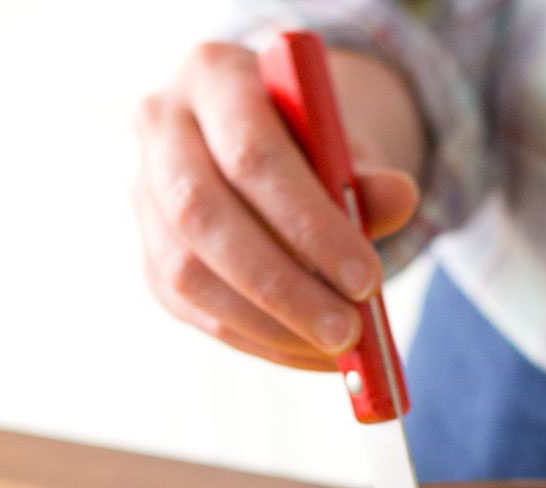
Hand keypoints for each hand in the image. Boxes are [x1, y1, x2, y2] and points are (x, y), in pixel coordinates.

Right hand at [133, 42, 422, 368]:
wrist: (267, 146)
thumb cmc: (311, 143)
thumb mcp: (346, 143)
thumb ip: (368, 174)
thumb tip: (400, 199)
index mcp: (214, 76)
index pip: (251, 154)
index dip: (309, 224)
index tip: (366, 281)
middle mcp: (161, 130)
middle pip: (205, 216)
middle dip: (283, 287)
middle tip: (348, 332)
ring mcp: (145, 199)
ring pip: (189, 275)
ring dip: (270, 325)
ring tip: (336, 350)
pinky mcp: (151, 261)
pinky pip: (199, 314)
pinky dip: (262, 343)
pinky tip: (311, 354)